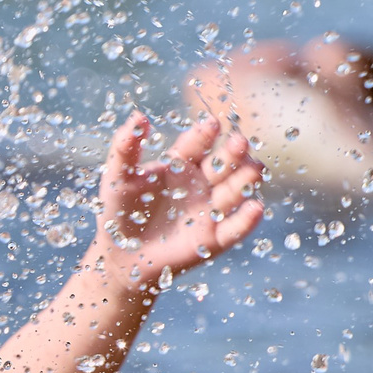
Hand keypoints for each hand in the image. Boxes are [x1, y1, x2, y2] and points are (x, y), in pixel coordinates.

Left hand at [96, 112, 264, 285]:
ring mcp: (210, 210)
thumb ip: (125, 147)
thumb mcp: (117, 177)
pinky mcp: (215, 239)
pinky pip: (235, 228)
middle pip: (223, 164)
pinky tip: (254, 207)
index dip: (204, 135)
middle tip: (239, 142)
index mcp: (181, 164)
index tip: (211, 124)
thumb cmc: (119, 212)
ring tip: (254, 169)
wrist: (121, 256)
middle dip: (232, 153)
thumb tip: (139, 116)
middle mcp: (202, 184)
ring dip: (245, 180)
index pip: (197, 145)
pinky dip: (246, 219)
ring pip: (235, 191)